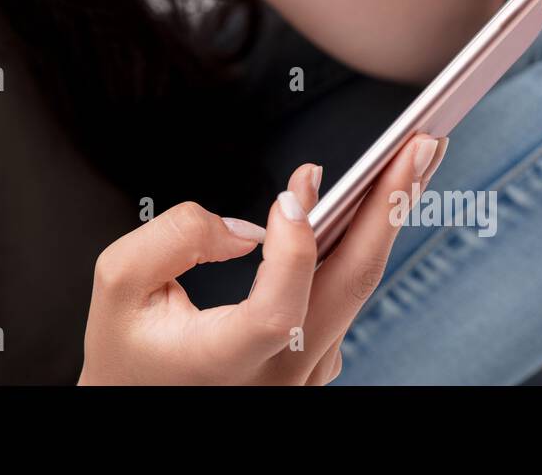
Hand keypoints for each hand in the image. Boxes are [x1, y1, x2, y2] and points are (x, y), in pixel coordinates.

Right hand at [77, 132, 449, 384]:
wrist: (139, 398)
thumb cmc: (129, 342)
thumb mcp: (118, 281)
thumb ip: (175, 237)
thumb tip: (249, 226)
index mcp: (227, 361)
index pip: (280, 310)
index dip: (293, 250)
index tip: (295, 188)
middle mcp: (280, 374)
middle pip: (351, 284)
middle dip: (391, 203)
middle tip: (422, 143)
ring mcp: (307, 369)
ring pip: (356, 283)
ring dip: (386, 212)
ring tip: (414, 154)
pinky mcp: (316, 355)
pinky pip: (345, 289)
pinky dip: (360, 234)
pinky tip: (373, 193)